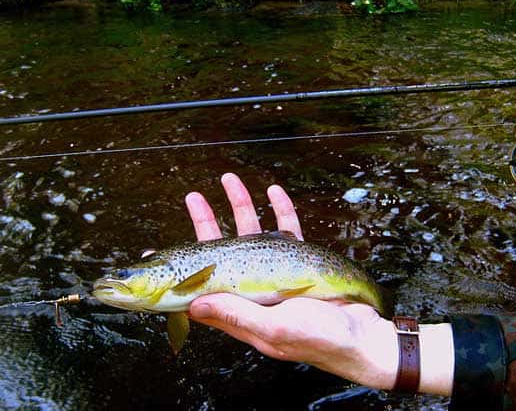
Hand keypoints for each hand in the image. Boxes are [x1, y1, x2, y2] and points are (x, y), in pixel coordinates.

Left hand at [184, 173, 398, 388]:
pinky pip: (287, 229)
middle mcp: (253, 286)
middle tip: (194, 198)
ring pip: (253, 231)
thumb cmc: (319, 339)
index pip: (199, 286)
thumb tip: (192, 305)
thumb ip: (234, 315)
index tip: (152, 253)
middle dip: (206, 221)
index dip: (178, 270)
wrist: (362, 335)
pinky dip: (280, 208)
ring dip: (241, 204)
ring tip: (230, 179)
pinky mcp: (300, 260)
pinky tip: (274, 191)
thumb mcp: (273, 329)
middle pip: (222, 249)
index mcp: (240, 308)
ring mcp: (277, 270)